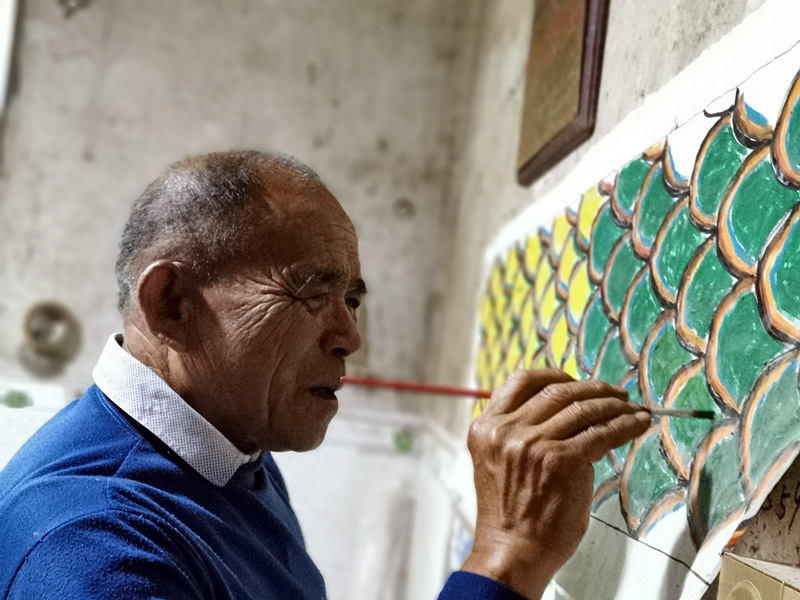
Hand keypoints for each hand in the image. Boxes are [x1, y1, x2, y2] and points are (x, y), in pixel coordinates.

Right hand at [461, 369, 650, 598]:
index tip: (574, 380)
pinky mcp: (561, 461)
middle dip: (593, 388)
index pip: (521, 381)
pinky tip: (638, 423)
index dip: (553, 375)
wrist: (512, 552)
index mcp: (486, 426)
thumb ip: (519, 433)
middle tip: (614, 393)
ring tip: (632, 407)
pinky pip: (601, 433)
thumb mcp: (499, 461)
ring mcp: (532, 444)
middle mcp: (506, 430)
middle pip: (557, 390)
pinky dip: (625, 424)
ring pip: (583, 408)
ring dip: (614, 404)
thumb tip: (564, 413)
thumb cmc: (510, 514)